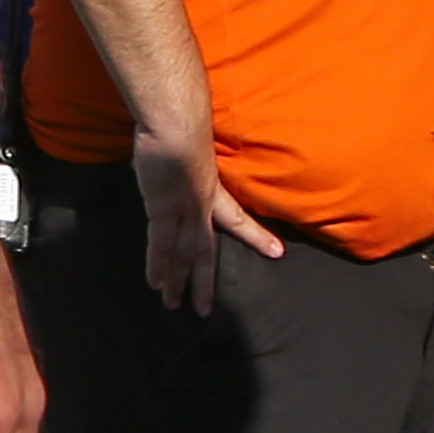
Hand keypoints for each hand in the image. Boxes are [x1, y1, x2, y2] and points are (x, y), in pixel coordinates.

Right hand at [132, 130, 279, 316]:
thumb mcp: (196, 141)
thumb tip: (190, 147)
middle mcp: (200, 206)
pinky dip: (158, 266)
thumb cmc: (184, 122)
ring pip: (183, 255)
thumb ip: (193, 151)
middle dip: (204, 281)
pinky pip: (161, 245)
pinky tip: (155, 284)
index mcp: (211, 189)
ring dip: (178, 281)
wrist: (178, 125)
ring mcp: (182, 211)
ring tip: (174, 306)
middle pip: (204, 251)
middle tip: (204, 309)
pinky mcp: (163, 210)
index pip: (237, 218)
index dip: (256, 235)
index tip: (278, 252)